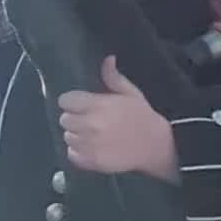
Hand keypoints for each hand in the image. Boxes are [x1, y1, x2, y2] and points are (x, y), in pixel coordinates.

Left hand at [57, 55, 177, 180]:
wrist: (156, 146)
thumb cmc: (142, 117)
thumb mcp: (130, 93)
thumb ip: (113, 77)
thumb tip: (107, 59)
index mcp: (98, 105)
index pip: (66, 101)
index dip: (71, 101)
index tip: (79, 104)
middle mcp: (90, 125)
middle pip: (64, 119)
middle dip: (73, 117)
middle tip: (86, 119)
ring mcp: (90, 145)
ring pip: (67, 136)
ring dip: (75, 134)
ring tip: (90, 133)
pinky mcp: (92, 162)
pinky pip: (72, 154)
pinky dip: (78, 151)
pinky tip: (90, 147)